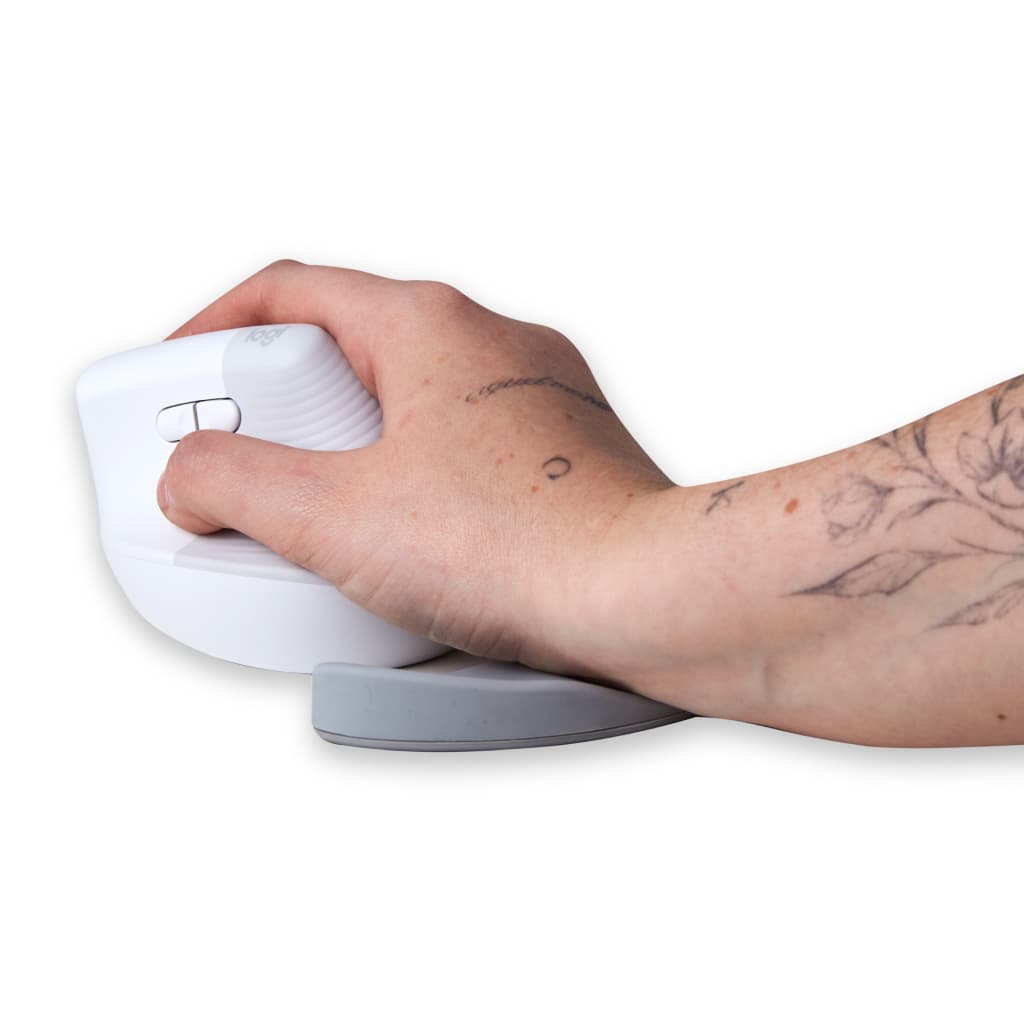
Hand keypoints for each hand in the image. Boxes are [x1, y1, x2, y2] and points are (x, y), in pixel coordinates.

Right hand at [159, 261, 673, 680]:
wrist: (646, 597)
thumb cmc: (524, 546)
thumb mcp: (338, 519)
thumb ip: (235, 485)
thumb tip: (195, 477)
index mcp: (432, 323)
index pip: (293, 290)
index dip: (219, 329)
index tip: (191, 378)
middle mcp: (492, 342)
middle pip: (351, 347)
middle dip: (288, 406)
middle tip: (260, 470)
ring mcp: (535, 395)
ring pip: (410, 400)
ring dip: (354, 448)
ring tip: (339, 520)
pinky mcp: (558, 450)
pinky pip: (460, 444)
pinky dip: (416, 476)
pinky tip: (411, 540)